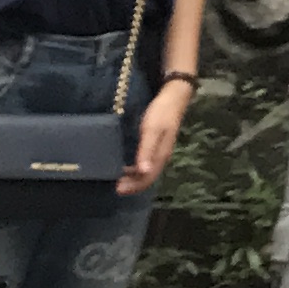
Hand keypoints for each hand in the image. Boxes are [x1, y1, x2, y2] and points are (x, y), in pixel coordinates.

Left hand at [122, 76, 192, 192]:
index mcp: (161, 155)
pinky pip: (146, 163)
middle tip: (115, 187)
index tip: (118, 189)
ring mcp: (160, 152)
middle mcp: (161, 157)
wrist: (173, 98)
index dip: (134, 186)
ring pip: (147, 172)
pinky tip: (127, 166)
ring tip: (119, 179)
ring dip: (134, 178)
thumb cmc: (161, 113)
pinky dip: (136, 169)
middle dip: (133, 185)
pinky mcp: (157, 145)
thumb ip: (147, 150)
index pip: (148, 178)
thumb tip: (143, 172)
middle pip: (148, 177)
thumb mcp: (151, 130)